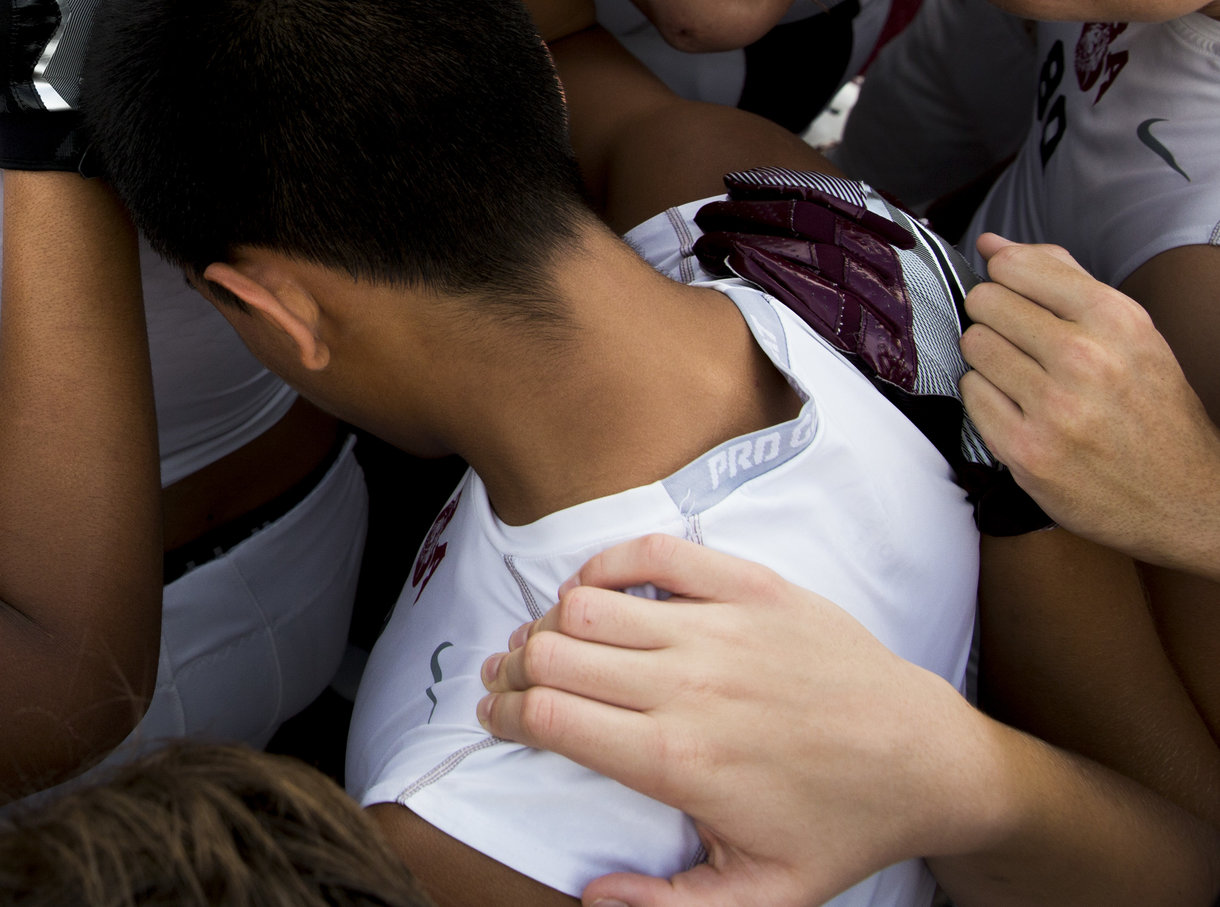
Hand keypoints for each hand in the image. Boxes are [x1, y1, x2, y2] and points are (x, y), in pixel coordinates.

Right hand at [478, 535, 1003, 906]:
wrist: (927, 762)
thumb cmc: (841, 828)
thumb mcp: (762, 894)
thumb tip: (591, 897)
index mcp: (679, 760)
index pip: (551, 717)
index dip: (505, 715)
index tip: (499, 718)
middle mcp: (689, 685)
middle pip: (553, 653)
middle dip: (514, 668)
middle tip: (512, 682)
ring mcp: (721, 627)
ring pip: (587, 603)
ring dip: (550, 621)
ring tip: (548, 642)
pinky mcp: (752, 587)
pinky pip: (652, 554)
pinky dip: (605, 565)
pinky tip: (596, 591)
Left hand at [960, 234, 1219, 576]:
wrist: (1186, 499)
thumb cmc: (1152, 410)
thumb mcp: (1131, 333)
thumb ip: (1062, 279)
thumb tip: (994, 244)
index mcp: (1117, 321)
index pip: (1016, 266)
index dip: (1005, 276)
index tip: (1015, 293)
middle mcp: (1086, 360)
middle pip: (986, 303)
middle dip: (995, 317)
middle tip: (1022, 341)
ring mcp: (1054, 408)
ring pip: (974, 346)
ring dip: (990, 359)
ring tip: (1025, 377)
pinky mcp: (1026, 450)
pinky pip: (971, 394)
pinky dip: (987, 398)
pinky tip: (1020, 409)